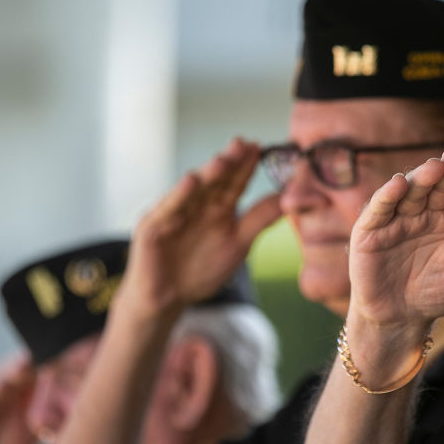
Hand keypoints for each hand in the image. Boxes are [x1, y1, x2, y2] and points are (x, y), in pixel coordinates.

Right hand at [120, 138, 281, 316]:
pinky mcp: (153, 227)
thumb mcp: (239, 243)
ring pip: (192, 190)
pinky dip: (178, 196)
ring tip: (224, 159)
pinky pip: (167, 209)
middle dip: (229, 162)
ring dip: (207, 174)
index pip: (234, 183)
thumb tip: (290, 199)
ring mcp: (173, 213)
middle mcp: (196, 205)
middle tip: (245, 144)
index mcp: (217, 208)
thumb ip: (260, 219)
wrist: (168, 299)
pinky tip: (190, 181)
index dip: (247, 167)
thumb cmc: (201, 270)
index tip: (262, 148)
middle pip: (215, 181)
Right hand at [348, 139, 443, 328]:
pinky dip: (388, 195)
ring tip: (437, 166)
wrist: (401, 319)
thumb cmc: (439, 292)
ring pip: (412, 190)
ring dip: (424, 176)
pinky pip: (380, 208)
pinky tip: (400, 183)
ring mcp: (399, 216)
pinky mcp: (371, 228)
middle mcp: (426, 210)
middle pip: (441, 183)